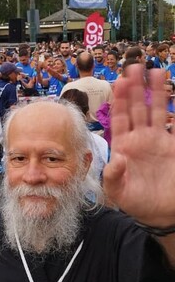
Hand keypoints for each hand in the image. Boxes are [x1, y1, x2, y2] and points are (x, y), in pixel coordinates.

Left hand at [103, 65, 174, 227]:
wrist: (161, 214)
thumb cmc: (136, 203)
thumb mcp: (118, 192)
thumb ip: (113, 176)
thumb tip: (116, 159)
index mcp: (123, 145)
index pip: (120, 117)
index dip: (119, 100)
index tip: (119, 81)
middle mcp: (140, 138)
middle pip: (137, 108)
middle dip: (135, 88)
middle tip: (134, 66)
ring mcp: (158, 141)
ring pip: (156, 111)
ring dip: (156, 92)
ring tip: (156, 72)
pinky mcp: (174, 147)